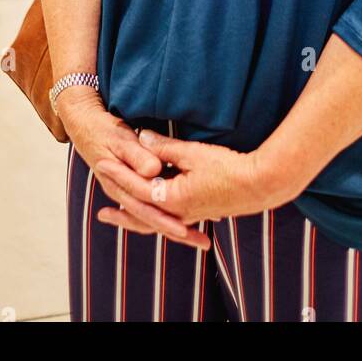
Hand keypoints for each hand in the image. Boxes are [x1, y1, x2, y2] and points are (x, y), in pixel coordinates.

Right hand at [57, 91, 209, 250]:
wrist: (85, 127)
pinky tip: (188, 219)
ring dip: (177, 227)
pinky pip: (152, 207)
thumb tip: (153, 170)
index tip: (185, 230)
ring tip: (201, 240)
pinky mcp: (133, 189)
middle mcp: (124, 195)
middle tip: (202, 243)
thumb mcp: (120, 139)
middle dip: (179, 231)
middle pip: (152, 220)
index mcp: (119, 186)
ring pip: (153, 218)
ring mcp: (128, 194)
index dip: (166, 220)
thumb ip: (137, 155)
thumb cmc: (103, 131)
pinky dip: (169, 214)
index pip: (145, 208)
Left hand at [95, 131, 276, 229]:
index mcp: (172, 199)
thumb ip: (165, 148)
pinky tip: (154, 214)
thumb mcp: (193, 153)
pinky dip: (156, 219)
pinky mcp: (200, 213)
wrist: (260, 186)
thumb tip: (142, 138)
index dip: (119, 174)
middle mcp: (177, 213)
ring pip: (155, 222)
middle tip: (101, 214)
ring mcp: (189, 216)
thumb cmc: (228, 168)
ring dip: (136, 220)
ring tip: (121, 219)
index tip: (101, 163)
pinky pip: (169, 221)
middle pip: (141, 215)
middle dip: (121, 212)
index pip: (137, 186)